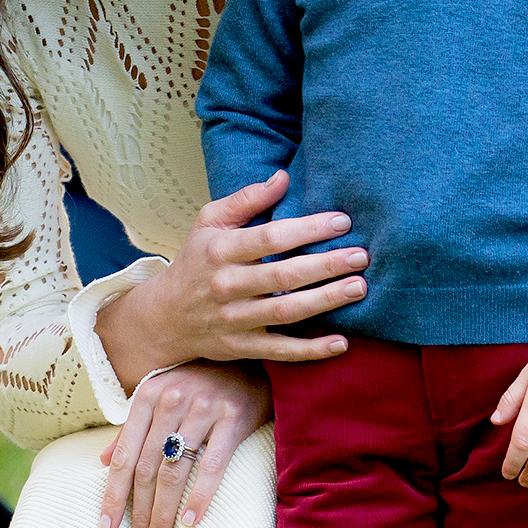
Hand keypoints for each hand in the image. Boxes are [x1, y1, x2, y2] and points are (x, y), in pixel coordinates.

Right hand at [95, 170, 367, 386]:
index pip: (269, 238)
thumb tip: (282, 177)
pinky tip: (341, 343)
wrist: (166, 315)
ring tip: (359, 287)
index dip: (307, 229)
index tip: (342, 222)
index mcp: (220, 250)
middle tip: (360, 256)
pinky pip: (279, 350)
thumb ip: (246, 200)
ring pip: (286, 311)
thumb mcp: (209, 223)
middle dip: (326, 265)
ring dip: (325, 301)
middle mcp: (226, 285)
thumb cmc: (197, 260)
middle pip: (283, 275)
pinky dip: (310, 350)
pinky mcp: (240, 346)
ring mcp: (234, 319)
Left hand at [99, 360, 270, 527]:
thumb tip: (102, 461)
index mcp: (147, 396)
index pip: (124, 455)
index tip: (106, 527)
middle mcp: (171, 400)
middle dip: (140, 512)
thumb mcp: (161, 397)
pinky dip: (200, 495)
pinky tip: (190, 521)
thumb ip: (132, 429)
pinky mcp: (232, 418)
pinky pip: (213, 465)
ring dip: (164, 512)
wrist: (250, 363)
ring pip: (174, 470)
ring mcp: (202, 408)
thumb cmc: (200, 384)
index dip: (113, 494)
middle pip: (146, 468)